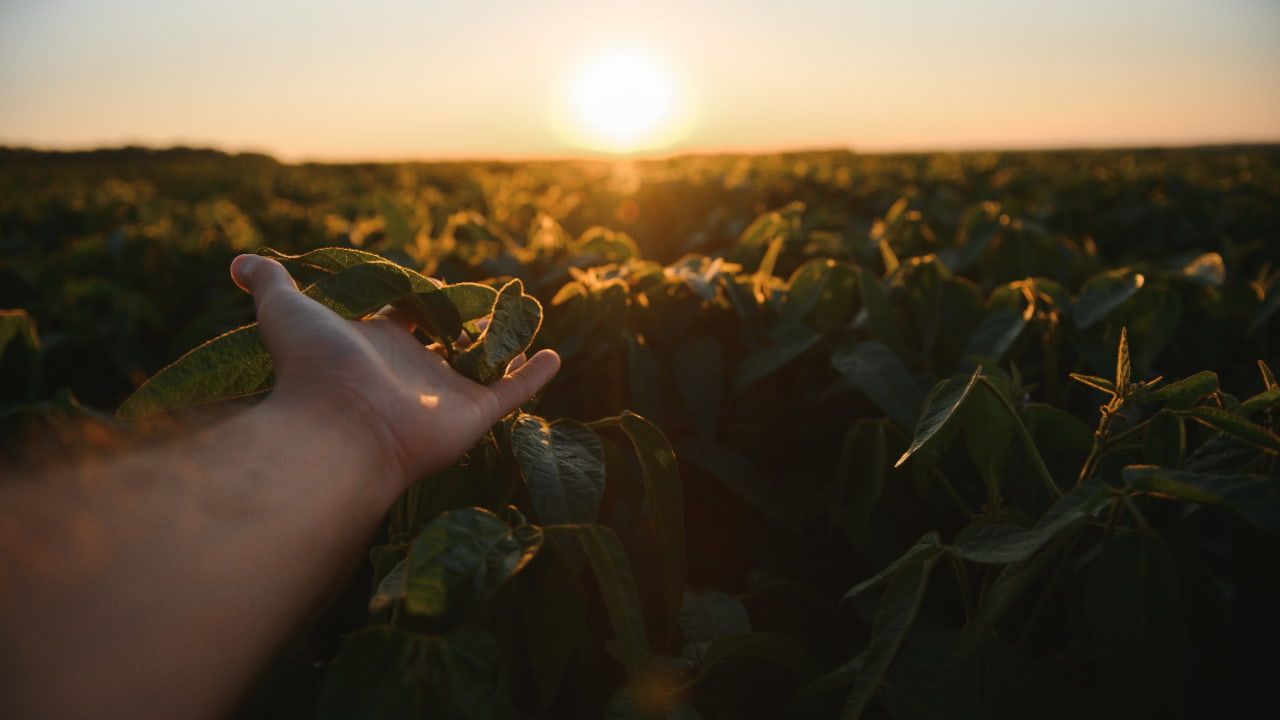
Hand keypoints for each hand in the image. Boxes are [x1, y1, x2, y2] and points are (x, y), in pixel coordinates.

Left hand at [230, 254, 559, 498]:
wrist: (339, 428)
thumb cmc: (313, 368)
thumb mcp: (288, 312)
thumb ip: (271, 283)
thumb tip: (240, 261)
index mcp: (376, 344)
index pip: (401, 315)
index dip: (414, 296)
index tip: (429, 279)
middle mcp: (412, 370)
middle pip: (443, 341)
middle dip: (460, 323)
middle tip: (483, 297)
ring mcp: (444, 393)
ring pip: (481, 365)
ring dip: (502, 345)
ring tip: (524, 320)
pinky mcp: (474, 413)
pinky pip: (513, 392)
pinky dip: (534, 375)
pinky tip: (553, 356)